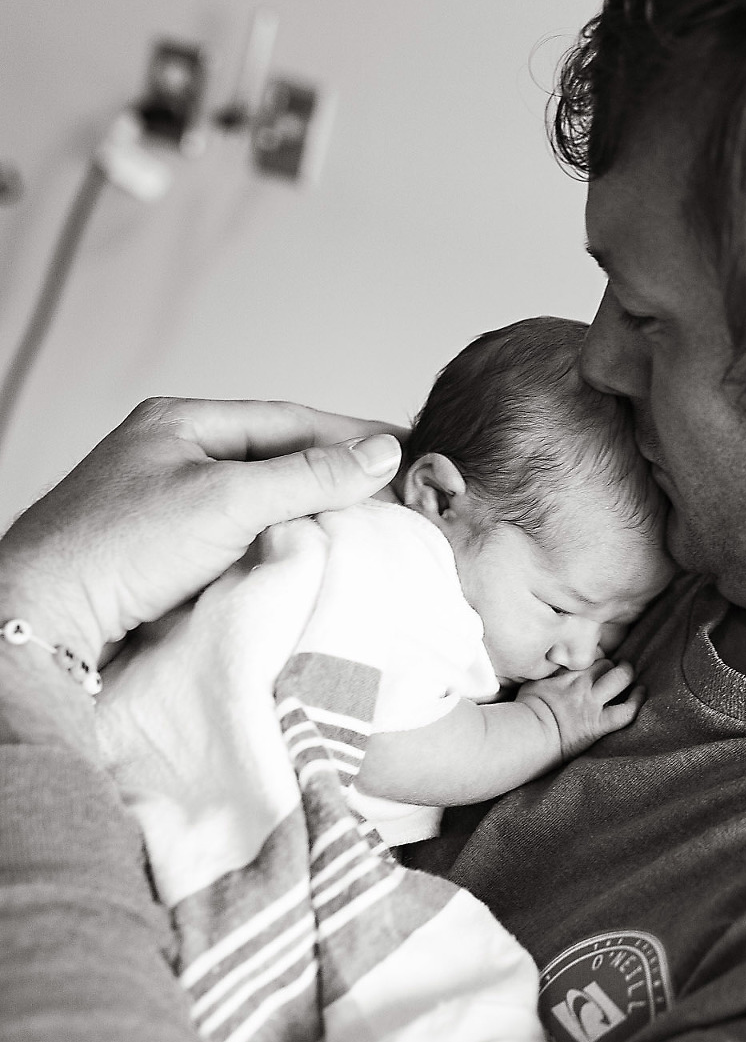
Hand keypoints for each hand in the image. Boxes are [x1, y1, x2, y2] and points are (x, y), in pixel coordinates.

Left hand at [0, 397, 403, 660]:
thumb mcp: (229, 500)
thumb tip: (382, 451)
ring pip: (260, 500)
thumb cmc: (119, 549)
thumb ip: (310, 474)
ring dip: (308, 513)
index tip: (406, 448)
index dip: (351, 434)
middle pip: (276, 458)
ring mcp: (165, 506)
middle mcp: (171, 457)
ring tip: (362, 526)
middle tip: (393, 493)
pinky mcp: (163, 555)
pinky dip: (279, 545)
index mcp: (179, 422)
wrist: (43, 623)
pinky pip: (239, 538)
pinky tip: (307, 558)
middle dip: (335, 474)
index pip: (288, 418)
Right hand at [516, 658, 641, 760]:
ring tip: (627, 674)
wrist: (527, 735)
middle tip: (612, 670)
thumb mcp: (532, 682)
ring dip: (626, 674)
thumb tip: (549, 664)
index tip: (594, 664)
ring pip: (620, 678)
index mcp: (565, 673)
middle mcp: (581, 683)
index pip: (588, 656)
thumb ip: (548, 672)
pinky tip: (640, 693)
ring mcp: (591, 703)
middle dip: (610, 666)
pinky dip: (636, 701)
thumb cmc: (524, 712)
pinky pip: (626, 710)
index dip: (593, 659)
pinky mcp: (599, 724)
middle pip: (605, 664)